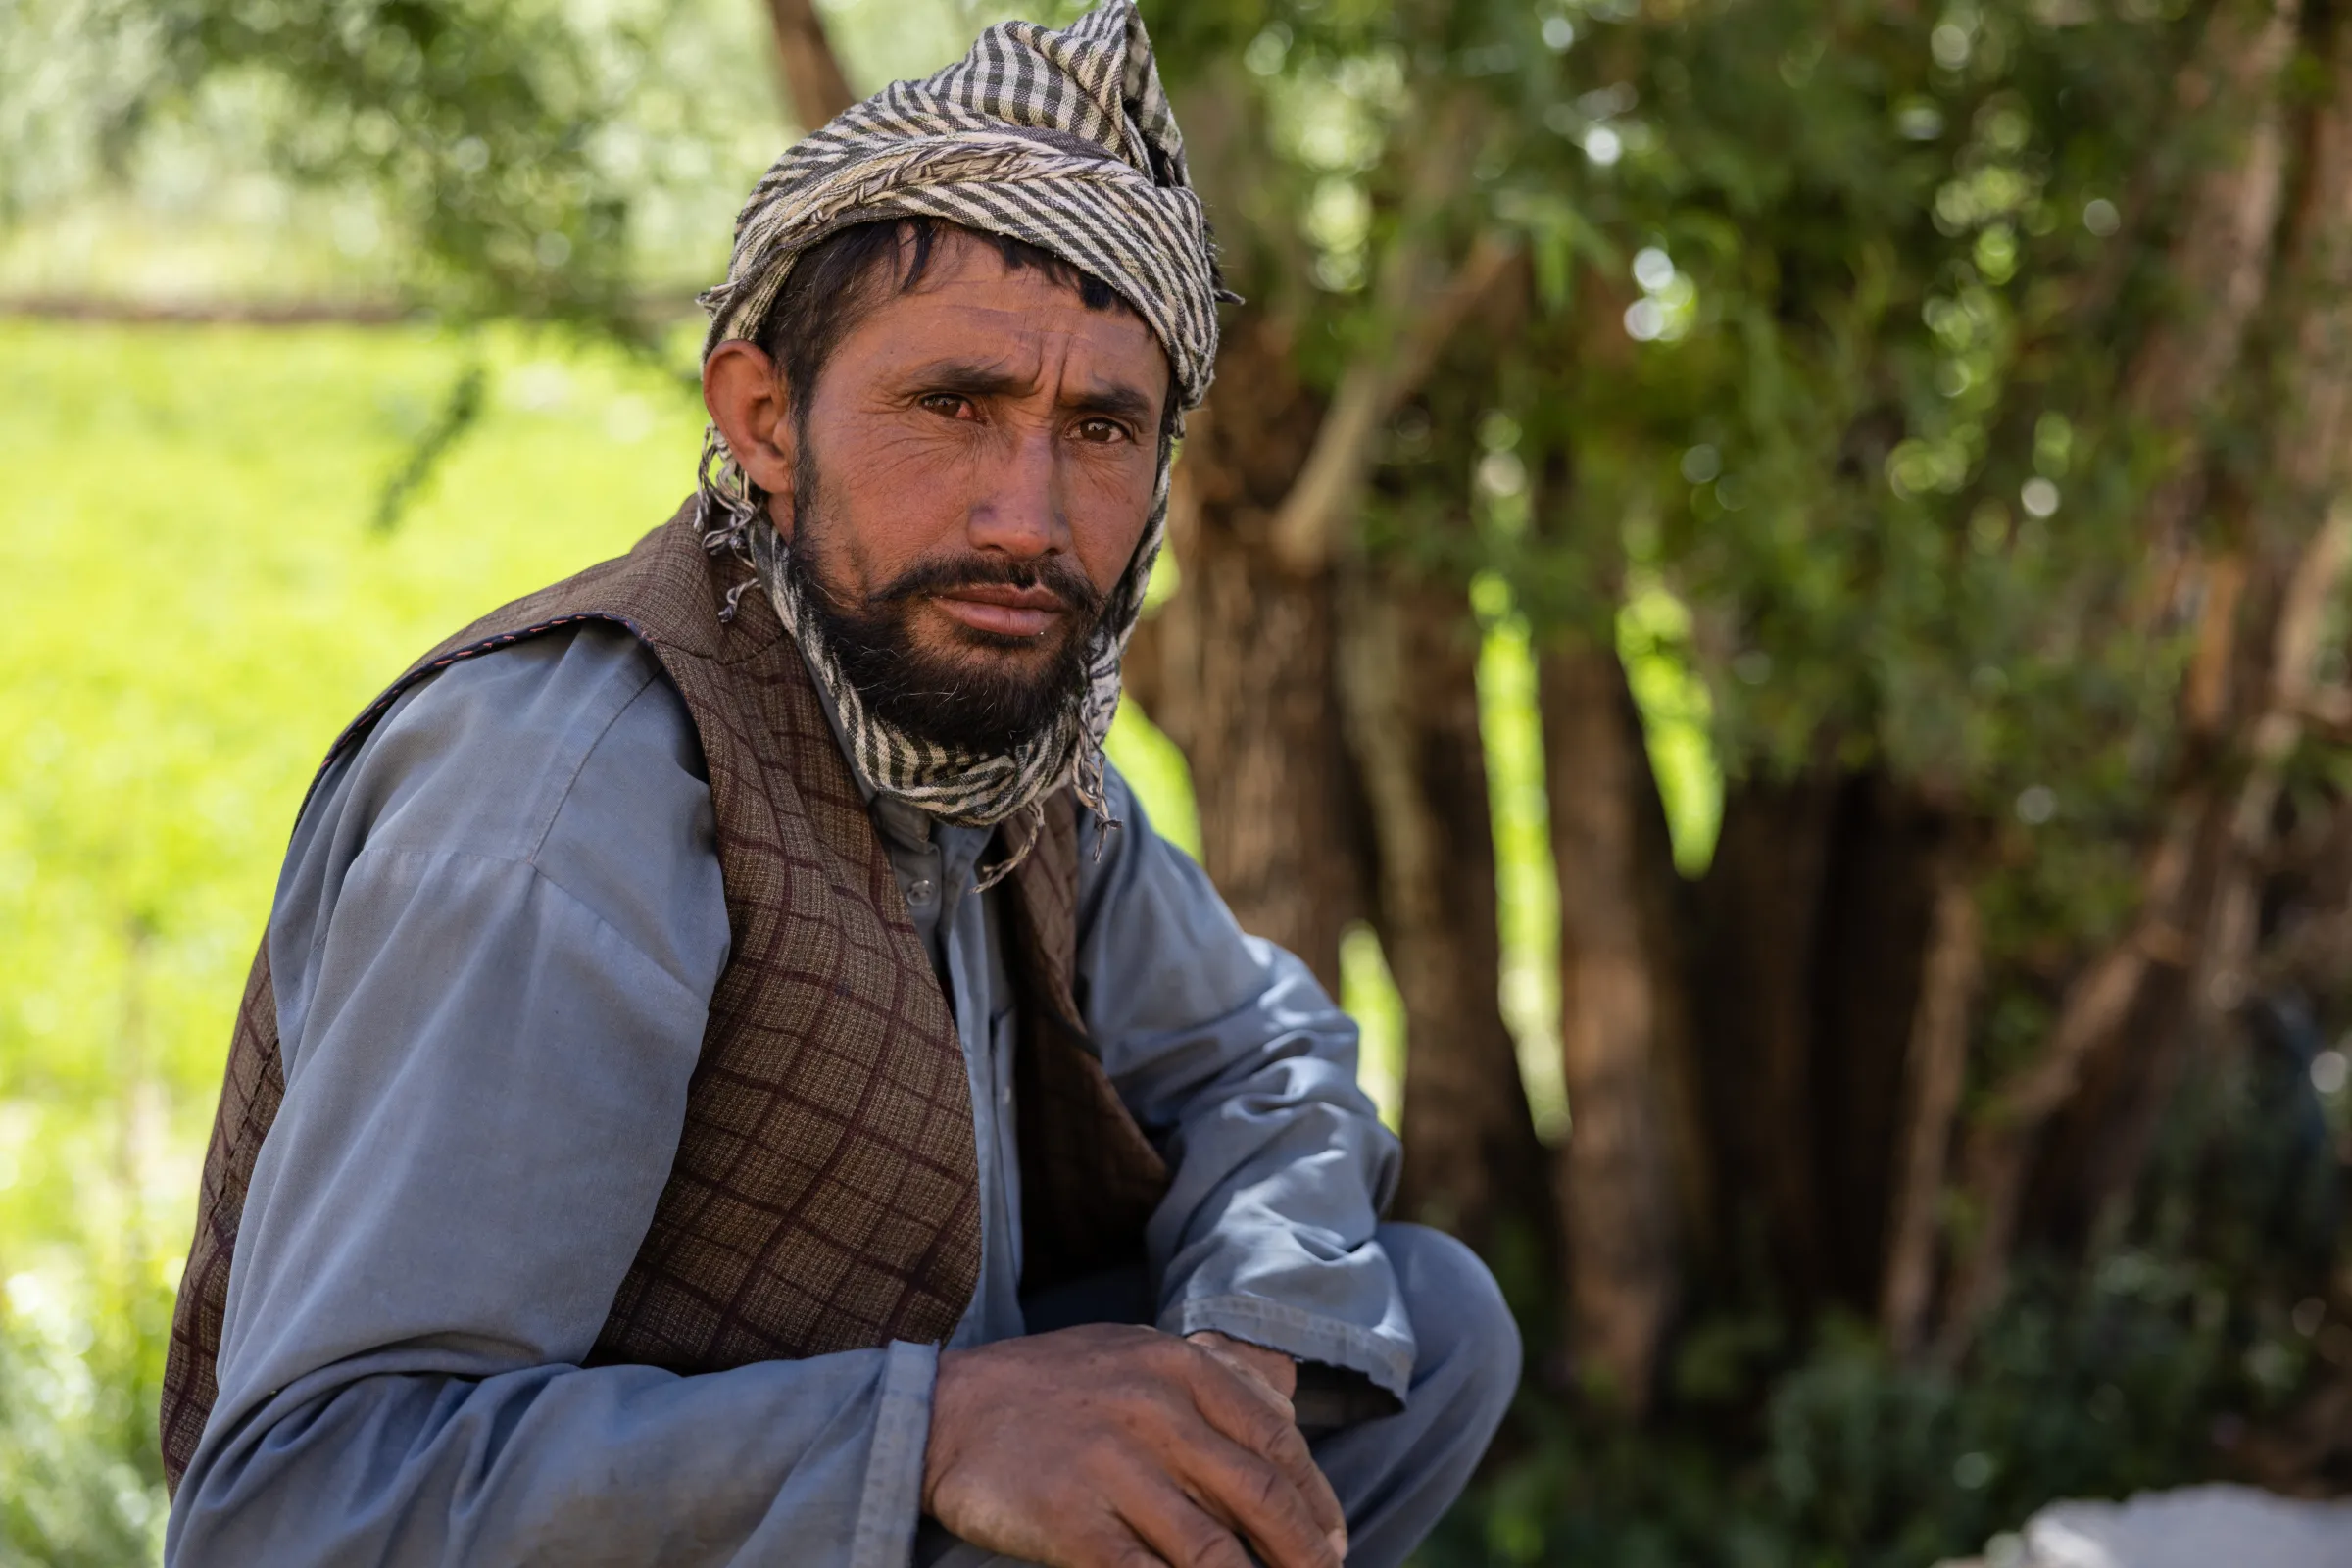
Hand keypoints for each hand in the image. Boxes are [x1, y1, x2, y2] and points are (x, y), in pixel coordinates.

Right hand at [923, 1323, 1346, 1567]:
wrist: (946, 1409)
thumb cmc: (1049, 1387)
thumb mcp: (1132, 1353)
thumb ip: (1204, 1380)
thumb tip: (1285, 1413)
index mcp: (1177, 1366)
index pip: (1276, 1439)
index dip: (1317, 1499)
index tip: (1334, 1540)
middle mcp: (1153, 1411)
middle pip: (1260, 1496)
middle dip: (1305, 1553)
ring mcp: (1112, 1468)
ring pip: (1214, 1552)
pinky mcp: (1073, 1522)